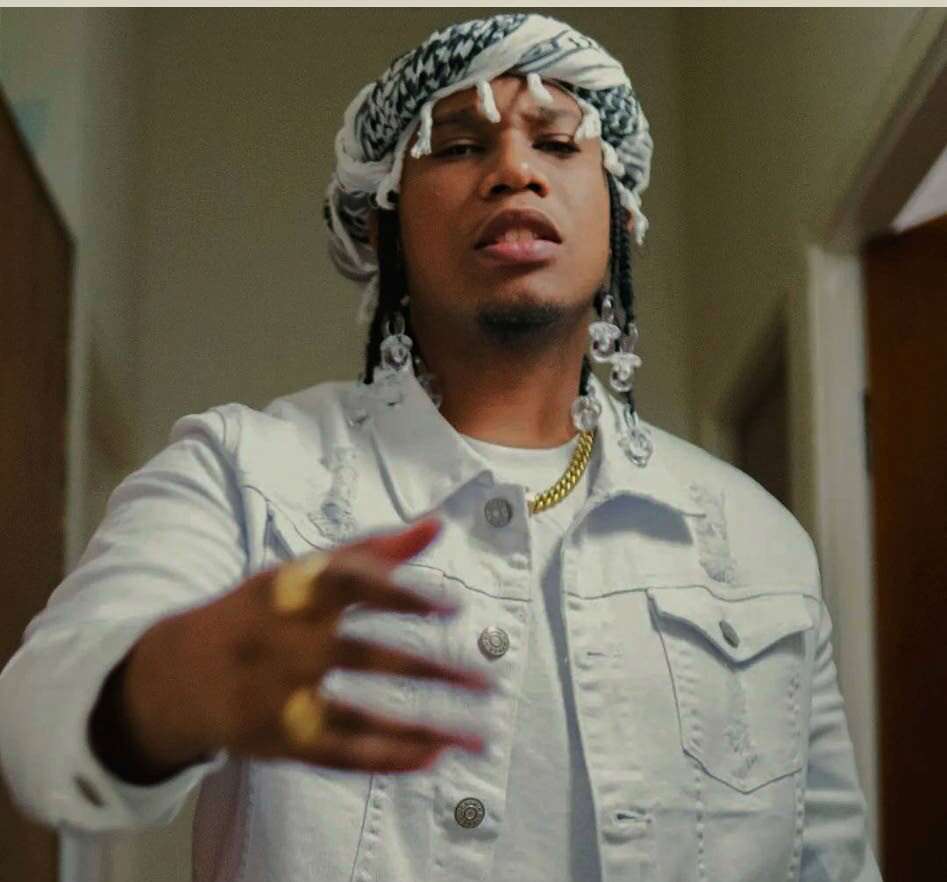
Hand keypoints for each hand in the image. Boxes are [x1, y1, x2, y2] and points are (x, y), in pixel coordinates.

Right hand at [104, 517, 491, 779]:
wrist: (172, 676)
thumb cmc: (254, 613)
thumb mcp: (301, 573)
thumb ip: (371, 550)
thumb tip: (436, 523)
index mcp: (292, 592)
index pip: (352, 585)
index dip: (404, 593)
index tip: (456, 607)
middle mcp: (285, 643)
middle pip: (364, 656)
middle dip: (430, 671)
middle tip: (489, 680)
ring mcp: (279, 697)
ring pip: (359, 714)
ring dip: (423, 726)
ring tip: (478, 731)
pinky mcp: (279, 742)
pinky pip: (340, 755)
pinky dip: (388, 757)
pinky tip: (435, 754)